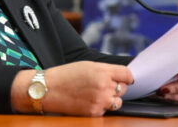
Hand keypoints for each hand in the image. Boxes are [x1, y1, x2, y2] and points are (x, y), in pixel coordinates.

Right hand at [11, 61, 133, 116]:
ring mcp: (100, 101)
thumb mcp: (87, 65)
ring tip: (96, 94)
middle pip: (123, 88)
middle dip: (116, 87)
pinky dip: (101, 106)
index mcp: (102, 71)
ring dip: (111, 98)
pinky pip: (106, 110)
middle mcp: (104, 86)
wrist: (49, 89)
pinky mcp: (95, 112)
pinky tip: (89, 101)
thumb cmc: (66, 75)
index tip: (125, 79)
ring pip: (118, 101)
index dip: (127, 77)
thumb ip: (105, 70)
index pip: (127, 75)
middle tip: (102, 85)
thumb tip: (121, 76)